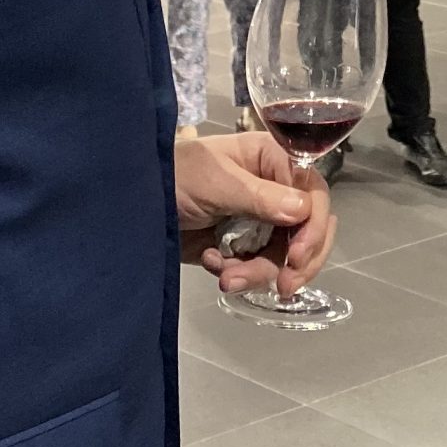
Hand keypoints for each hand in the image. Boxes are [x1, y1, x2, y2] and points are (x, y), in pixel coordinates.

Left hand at [175, 130, 336, 300]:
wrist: (133, 205)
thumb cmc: (172, 176)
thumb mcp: (215, 183)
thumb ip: (258, 197)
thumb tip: (303, 211)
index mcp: (272, 160)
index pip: (312, 192)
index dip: (313, 226)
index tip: (297, 256)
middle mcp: (273, 190)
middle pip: (308, 228)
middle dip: (298, 261)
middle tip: (285, 286)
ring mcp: (258, 221)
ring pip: (283, 255)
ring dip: (258, 273)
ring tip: (226, 279)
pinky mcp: (240, 247)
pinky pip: (257, 268)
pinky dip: (239, 274)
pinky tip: (212, 265)